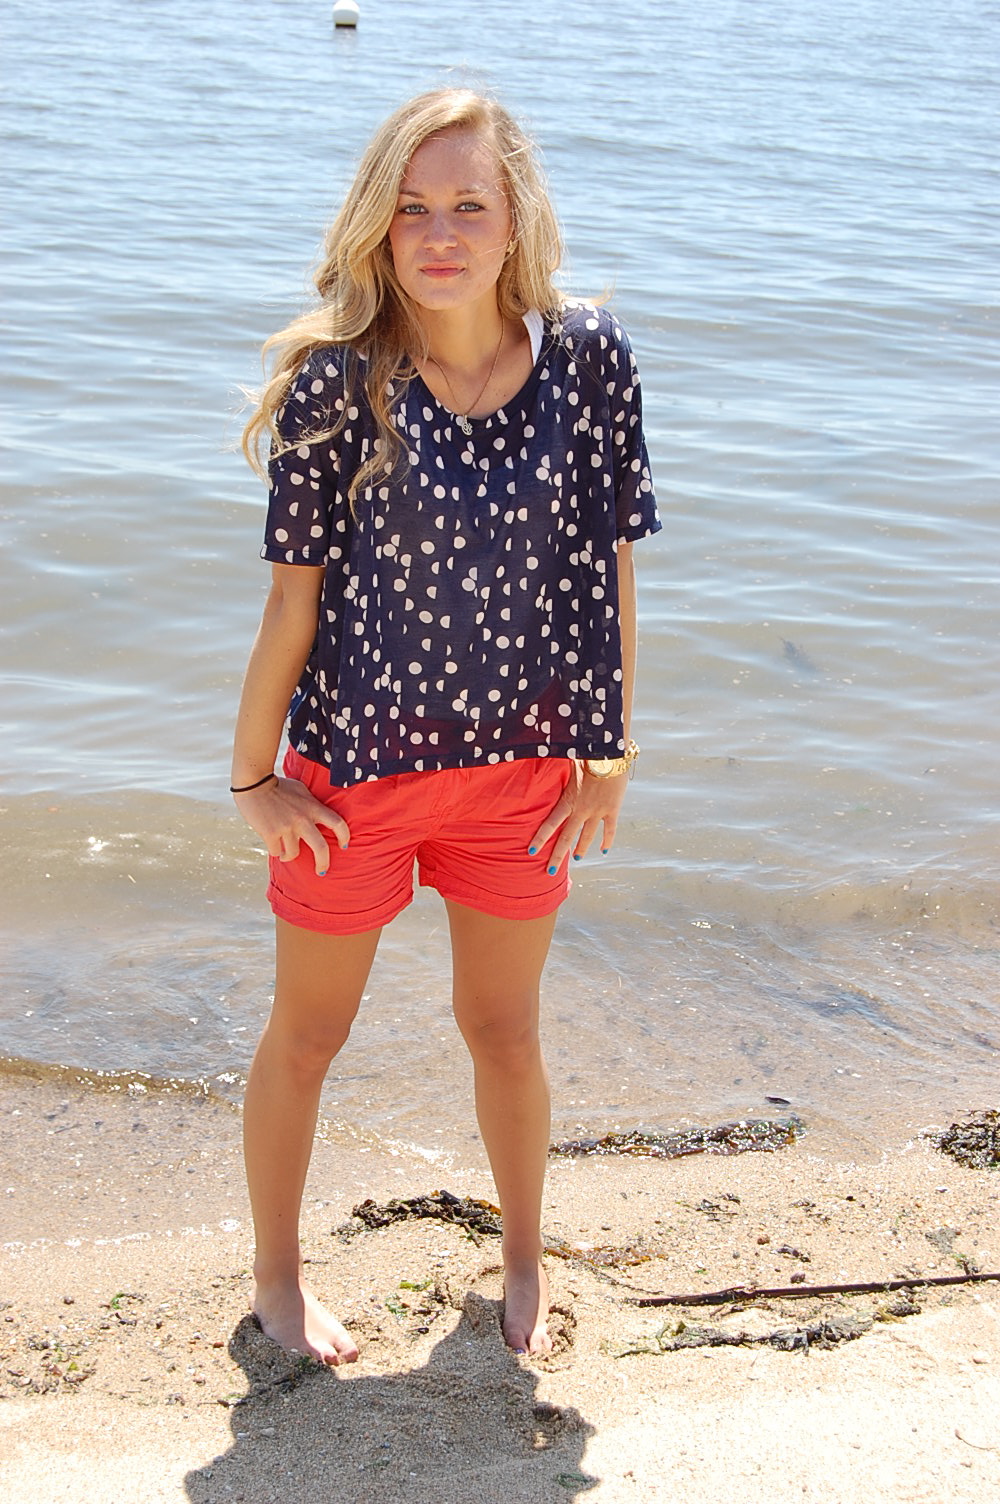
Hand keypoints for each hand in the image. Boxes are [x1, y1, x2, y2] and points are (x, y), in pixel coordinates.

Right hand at [232, 776, 349, 876]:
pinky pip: (276, 852)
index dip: (344, 836)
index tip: (343, 846)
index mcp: (313, 807)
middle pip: (321, 848)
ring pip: (292, 853)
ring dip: (288, 855)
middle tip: (321, 871)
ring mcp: (286, 827)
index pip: (337, 823)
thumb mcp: (301, 790)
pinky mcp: (270, 834)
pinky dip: (275, 850)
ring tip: (284, 851)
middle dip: (323, 863)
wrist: (254, 782)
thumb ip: (312, 804)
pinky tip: (272, 843)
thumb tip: (320, 817)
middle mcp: (302, 819)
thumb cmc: (279, 786)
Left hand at [527, 760, 629, 871]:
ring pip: (587, 837)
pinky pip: (609, 830)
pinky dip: (606, 841)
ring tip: (576, 858)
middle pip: (566, 838)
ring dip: (580, 849)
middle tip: (549, 872)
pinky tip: (603, 850)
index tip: (531, 852)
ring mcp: (597, 812)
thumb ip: (554, 771)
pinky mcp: (612, 810)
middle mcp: (581, 810)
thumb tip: (536, 760)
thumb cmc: (584, 755)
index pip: (549, 824)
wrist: (609, 755)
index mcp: (567, 801)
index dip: (540, 839)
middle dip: (557, 856)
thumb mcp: (565, 764)